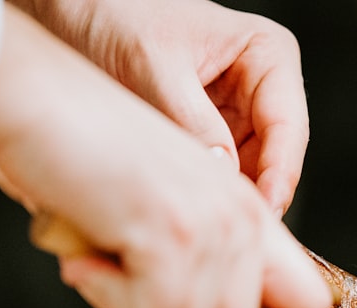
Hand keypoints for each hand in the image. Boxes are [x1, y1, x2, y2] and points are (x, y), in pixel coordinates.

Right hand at [0, 7, 329, 307]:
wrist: (36, 100)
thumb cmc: (86, 155)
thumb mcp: (166, 210)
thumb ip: (204, 267)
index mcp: (252, 214)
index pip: (311, 306)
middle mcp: (246, 219)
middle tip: (131, 306)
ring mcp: (215, 224)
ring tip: (102, 270)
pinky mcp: (173, 229)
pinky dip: (108, 301)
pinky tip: (87, 262)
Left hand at [12, 0, 308, 214]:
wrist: (68, 10)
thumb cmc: (112, 13)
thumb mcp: (152, 64)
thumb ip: (191, 119)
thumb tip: (225, 173)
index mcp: (267, 54)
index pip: (288, 127)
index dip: (279, 175)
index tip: (263, 211)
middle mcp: (261, 88)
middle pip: (275, 159)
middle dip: (255, 197)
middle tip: (233, 237)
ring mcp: (237, 116)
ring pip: (250, 176)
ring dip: (229, 203)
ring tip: (205, 230)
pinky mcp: (210, 139)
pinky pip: (219, 178)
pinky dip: (206, 199)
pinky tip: (187, 216)